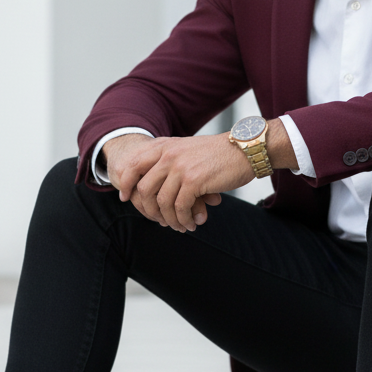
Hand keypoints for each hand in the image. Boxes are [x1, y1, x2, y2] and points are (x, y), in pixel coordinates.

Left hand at [102, 133, 251, 231]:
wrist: (245, 149)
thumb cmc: (219, 153)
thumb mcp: (188, 149)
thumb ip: (170, 161)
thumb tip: (155, 189)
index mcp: (164, 146)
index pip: (133, 165)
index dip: (126, 183)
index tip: (126, 198)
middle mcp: (168, 155)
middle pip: (145, 189)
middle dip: (149, 210)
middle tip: (159, 220)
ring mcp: (180, 167)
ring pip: (162, 202)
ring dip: (170, 219)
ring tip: (180, 226)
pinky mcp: (193, 180)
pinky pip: (180, 207)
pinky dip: (183, 219)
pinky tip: (191, 224)